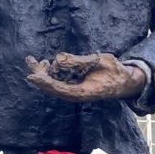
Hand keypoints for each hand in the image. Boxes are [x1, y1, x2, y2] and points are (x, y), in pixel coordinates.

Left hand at [25, 53, 146, 101]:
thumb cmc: (115, 72)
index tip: (32, 76)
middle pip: (52, 87)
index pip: (59, 89)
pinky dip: (51, 72)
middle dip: (39, 75)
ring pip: (53, 83)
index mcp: (82, 93)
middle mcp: (75, 94)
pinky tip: (46, 63)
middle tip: (29, 60)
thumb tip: (58, 59)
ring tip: (35, 60)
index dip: (45, 82)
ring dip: (43, 72)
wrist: (124, 82)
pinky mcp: (74, 86)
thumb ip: (78, 61)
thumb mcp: (99, 62)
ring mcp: (74, 91)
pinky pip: (58, 80)